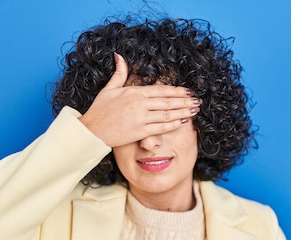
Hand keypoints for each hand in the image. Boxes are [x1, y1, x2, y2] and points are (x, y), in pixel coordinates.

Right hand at [78, 53, 200, 147]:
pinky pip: (161, 128)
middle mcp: (140, 104)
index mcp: (134, 92)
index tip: (189, 91)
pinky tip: (183, 121)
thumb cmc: (99, 110)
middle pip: (168, 101)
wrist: (91, 131)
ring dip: (183, 112)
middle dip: (185, 101)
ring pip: (167, 114)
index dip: (177, 90)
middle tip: (198, 100)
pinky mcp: (140, 132)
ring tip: (195, 110)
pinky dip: (173, 124)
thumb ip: (119, 73)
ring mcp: (141, 118)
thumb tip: (119, 56)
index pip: (161, 90)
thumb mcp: (109, 89)